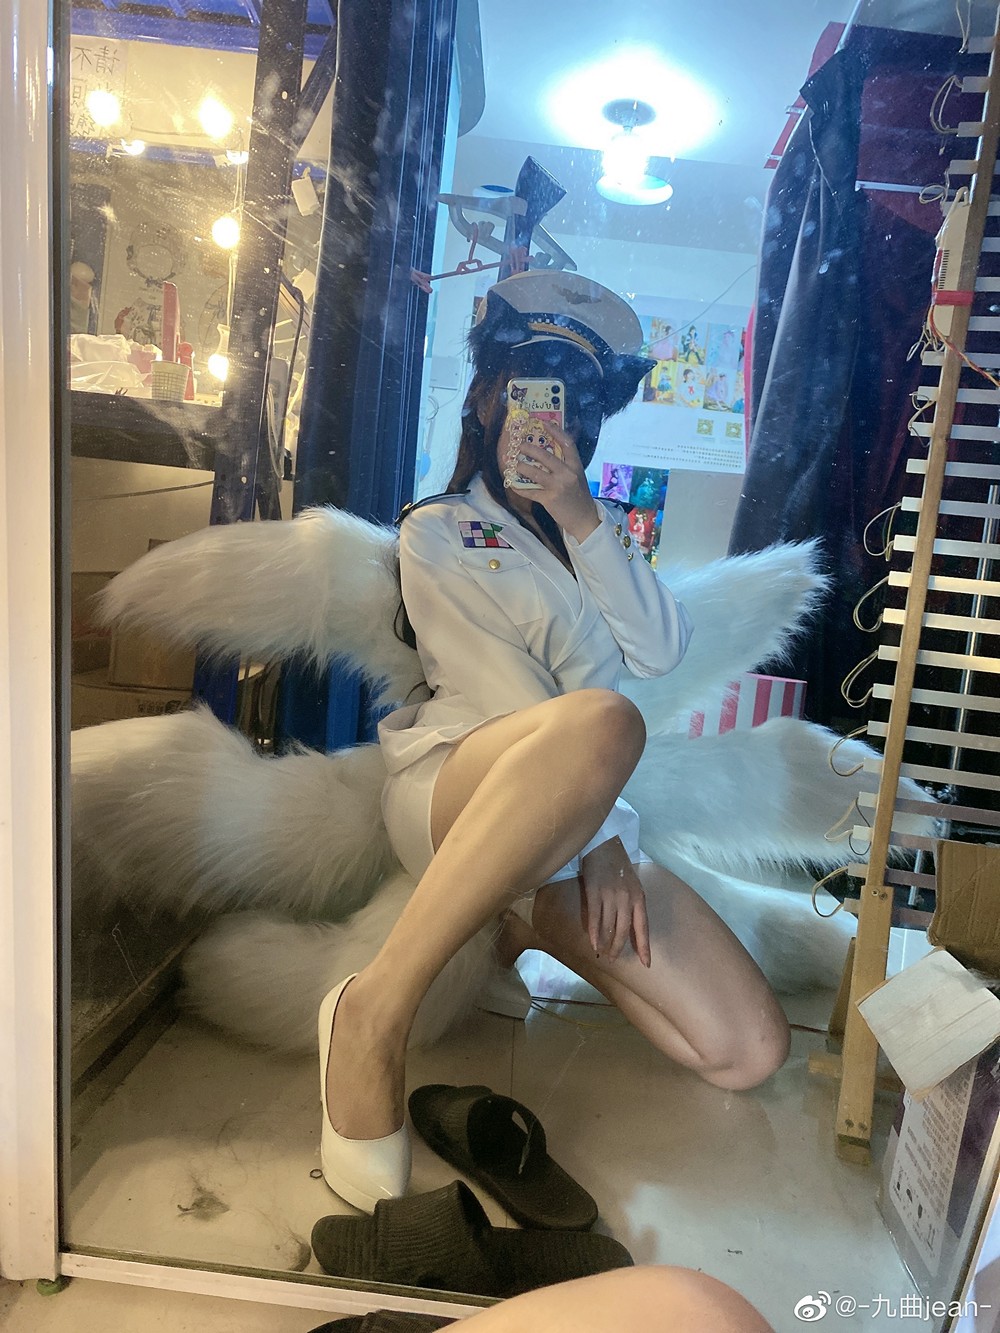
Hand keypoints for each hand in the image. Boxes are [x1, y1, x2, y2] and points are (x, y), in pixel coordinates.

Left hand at [503, 415, 599, 541]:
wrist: (584, 519)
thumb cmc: (579, 496)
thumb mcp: (577, 477)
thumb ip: (566, 465)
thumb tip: (549, 452)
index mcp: (576, 466)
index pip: (567, 444)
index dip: (556, 432)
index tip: (545, 423)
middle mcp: (567, 474)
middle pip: (545, 456)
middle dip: (529, 449)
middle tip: (519, 446)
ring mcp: (558, 486)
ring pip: (534, 473)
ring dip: (521, 467)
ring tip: (514, 464)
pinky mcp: (549, 499)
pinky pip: (530, 491)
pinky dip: (520, 488)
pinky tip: (513, 484)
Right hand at [579, 836, 651, 967]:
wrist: (604, 845)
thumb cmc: (619, 866)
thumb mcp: (633, 885)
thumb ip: (633, 905)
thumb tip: (631, 929)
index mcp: (639, 897)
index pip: (643, 927)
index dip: (644, 946)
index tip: (646, 963)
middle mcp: (626, 898)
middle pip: (623, 930)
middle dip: (618, 948)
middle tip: (613, 958)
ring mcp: (610, 895)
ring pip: (608, 927)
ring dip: (604, 942)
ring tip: (602, 952)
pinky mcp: (594, 891)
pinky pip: (594, 917)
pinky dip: (593, 932)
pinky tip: (592, 942)